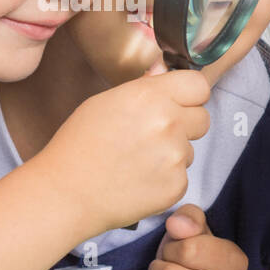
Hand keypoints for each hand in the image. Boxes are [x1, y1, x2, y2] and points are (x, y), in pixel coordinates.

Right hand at [35, 69, 210, 236]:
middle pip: (202, 118)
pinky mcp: (176, 186)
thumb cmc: (78, 145)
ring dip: (172, 154)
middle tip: (155, 135)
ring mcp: (175, 156)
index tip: (180, 103)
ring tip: (137, 161)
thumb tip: (163, 76)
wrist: (66, 193)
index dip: (190, 95)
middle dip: (185, 125)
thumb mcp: (104, 102)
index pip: (198, 86)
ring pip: (190, 149)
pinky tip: (137, 180)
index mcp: (150, 96)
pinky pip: (182, 176)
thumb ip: (142, 89)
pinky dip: (165, 179)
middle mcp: (168, 123)